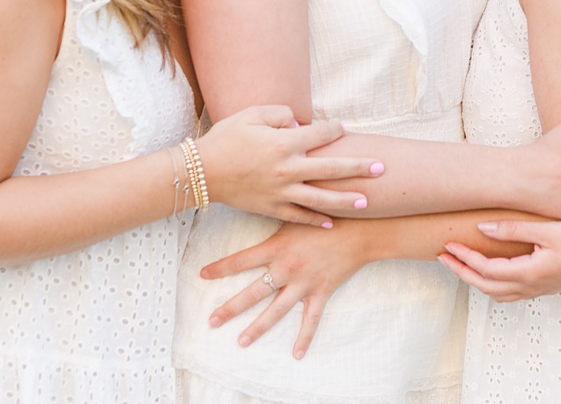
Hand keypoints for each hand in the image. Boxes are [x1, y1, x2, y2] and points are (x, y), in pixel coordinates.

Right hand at [196, 105, 381, 225]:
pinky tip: (331, 223)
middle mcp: (288, 169)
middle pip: (332, 168)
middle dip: (358, 168)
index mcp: (284, 143)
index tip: (343, 128)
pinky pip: (299, 216)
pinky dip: (315, 220)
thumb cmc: (225, 138)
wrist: (201, 172)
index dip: (335, 129)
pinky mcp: (271, 208)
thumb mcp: (250, 114)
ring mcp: (281, 192)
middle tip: (381, 168)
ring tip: (366, 202)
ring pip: (321, 198)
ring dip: (346, 200)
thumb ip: (280, 113)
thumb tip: (299, 123)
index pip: (320, 134)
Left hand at [197, 220, 371, 358]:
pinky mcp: (321, 292)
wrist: (359, 228)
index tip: (201, 275)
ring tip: (241, 342)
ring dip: (258, 328)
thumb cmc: (324, 215)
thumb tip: (252, 205)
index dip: (220, 268)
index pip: (241, 261)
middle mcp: (286, 269)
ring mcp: (303, 284)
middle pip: (253, 292)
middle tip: (212, 321)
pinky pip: (311, 319)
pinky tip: (296, 355)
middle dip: (230, 308)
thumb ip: (273, 217)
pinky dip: (304, 337)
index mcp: (276, 248)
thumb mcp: (294, 214)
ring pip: (276, 311)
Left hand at [439, 218, 560, 301]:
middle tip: (444, 257)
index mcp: (529, 273)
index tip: (448, 245)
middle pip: (486, 286)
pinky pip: (511, 293)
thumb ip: (513, 230)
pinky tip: (492, 271)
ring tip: (462, 264)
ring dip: (476, 280)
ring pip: (498, 293)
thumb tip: (482, 229)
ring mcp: (539, 289)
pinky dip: (494, 284)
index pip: (485, 270)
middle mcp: (531, 287)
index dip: (464, 258)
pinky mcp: (546, 286)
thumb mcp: (546, 230)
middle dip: (462, 272)